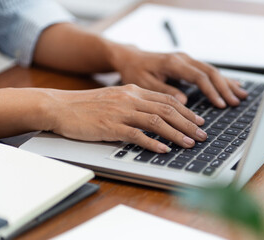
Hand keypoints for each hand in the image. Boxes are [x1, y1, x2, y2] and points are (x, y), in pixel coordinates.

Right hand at [47, 84, 206, 152]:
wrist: (61, 106)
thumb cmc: (87, 105)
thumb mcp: (116, 98)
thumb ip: (136, 103)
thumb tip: (158, 115)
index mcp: (133, 91)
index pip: (167, 100)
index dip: (186, 112)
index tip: (198, 121)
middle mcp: (130, 99)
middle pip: (167, 110)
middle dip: (188, 124)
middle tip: (202, 135)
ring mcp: (121, 112)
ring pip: (156, 121)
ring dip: (176, 134)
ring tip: (190, 143)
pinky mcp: (110, 126)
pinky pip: (136, 135)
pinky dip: (153, 142)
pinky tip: (164, 149)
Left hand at [109, 45, 247, 107]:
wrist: (131, 58)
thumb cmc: (135, 71)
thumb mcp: (145, 84)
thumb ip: (165, 92)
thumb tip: (184, 102)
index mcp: (173, 63)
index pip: (199, 77)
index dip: (211, 91)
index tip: (220, 104)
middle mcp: (183, 59)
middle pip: (210, 72)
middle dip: (224, 88)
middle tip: (235, 102)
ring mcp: (186, 60)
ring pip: (212, 70)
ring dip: (227, 83)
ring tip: (241, 96)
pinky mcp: (187, 63)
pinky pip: (208, 70)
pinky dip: (221, 79)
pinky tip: (233, 85)